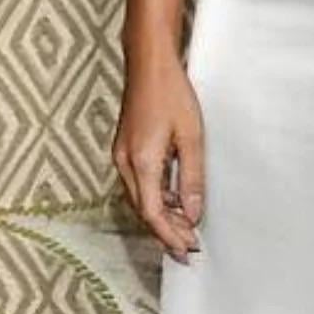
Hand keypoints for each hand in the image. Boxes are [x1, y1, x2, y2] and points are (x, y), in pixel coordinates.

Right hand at [112, 53, 203, 262]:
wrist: (149, 63)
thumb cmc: (172, 92)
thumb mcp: (191, 135)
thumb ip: (192, 177)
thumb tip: (192, 213)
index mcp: (141, 162)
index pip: (153, 214)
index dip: (170, 236)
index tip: (188, 251)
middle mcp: (125, 163)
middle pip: (143, 211)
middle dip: (165, 232)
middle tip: (189, 248)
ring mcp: (121, 155)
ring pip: (139, 199)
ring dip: (160, 217)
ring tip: (184, 229)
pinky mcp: (125, 148)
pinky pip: (138, 183)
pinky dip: (154, 197)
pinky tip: (173, 199)